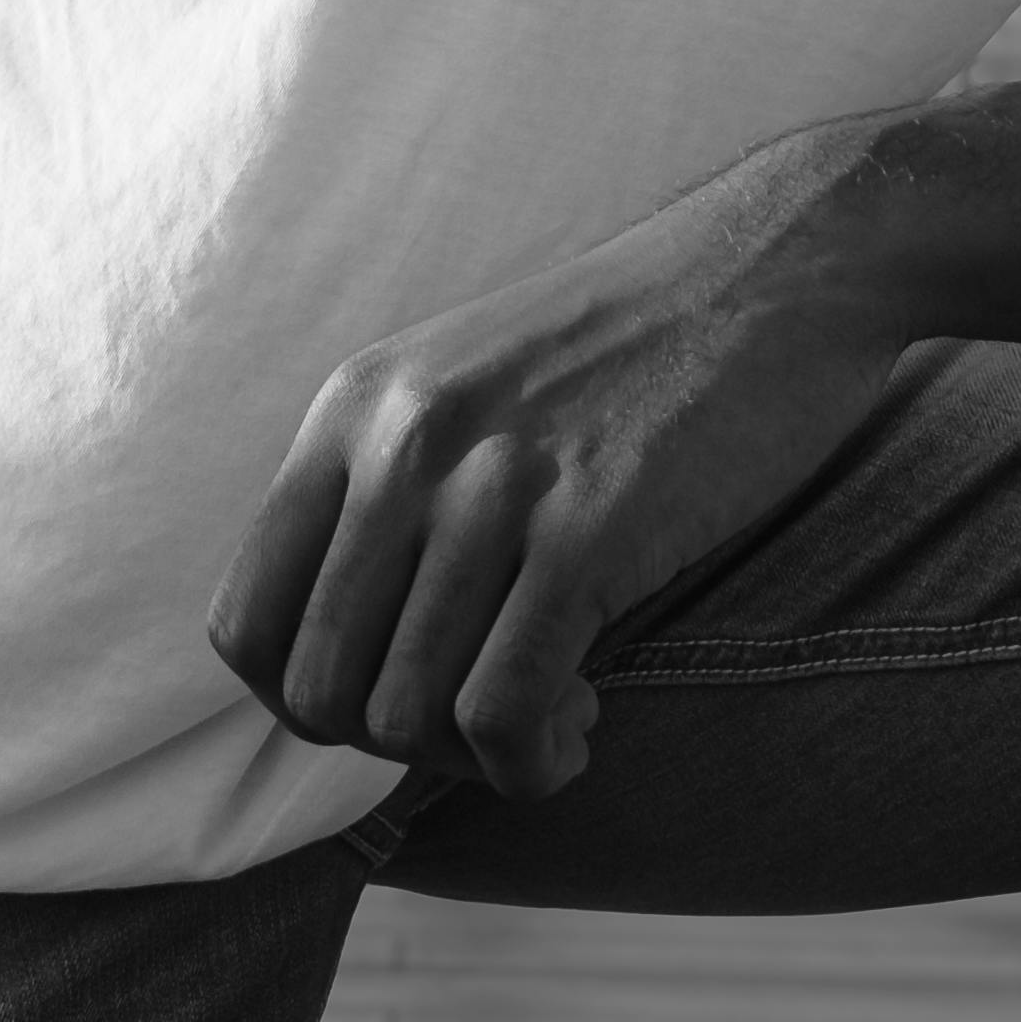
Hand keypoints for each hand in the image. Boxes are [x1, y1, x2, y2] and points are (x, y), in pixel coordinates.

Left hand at [207, 128, 905, 804]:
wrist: (778, 260)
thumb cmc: (633, 345)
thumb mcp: (465, 385)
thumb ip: (389, 493)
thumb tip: (341, 664)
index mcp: (356, 406)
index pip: (241, 624)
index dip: (304, 702)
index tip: (394, 694)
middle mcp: (402, 441)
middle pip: (319, 691)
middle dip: (396, 744)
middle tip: (484, 714)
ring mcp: (492, 481)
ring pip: (406, 716)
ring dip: (477, 758)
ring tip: (552, 715)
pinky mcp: (588, 525)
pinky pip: (502, 712)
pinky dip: (532, 761)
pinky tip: (586, 723)